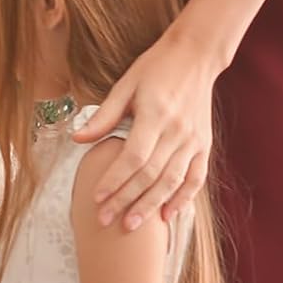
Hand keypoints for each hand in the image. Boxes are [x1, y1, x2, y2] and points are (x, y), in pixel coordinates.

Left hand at [73, 30, 218, 230]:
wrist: (194, 56)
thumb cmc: (154, 68)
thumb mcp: (124, 85)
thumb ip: (104, 116)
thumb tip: (77, 139)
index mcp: (154, 115)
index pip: (133, 158)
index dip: (115, 180)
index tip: (97, 197)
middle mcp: (177, 132)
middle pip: (150, 175)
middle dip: (127, 200)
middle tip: (107, 221)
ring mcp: (194, 141)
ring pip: (172, 182)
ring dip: (152, 205)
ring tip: (133, 225)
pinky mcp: (205, 145)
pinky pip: (196, 178)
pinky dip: (183, 198)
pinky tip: (168, 214)